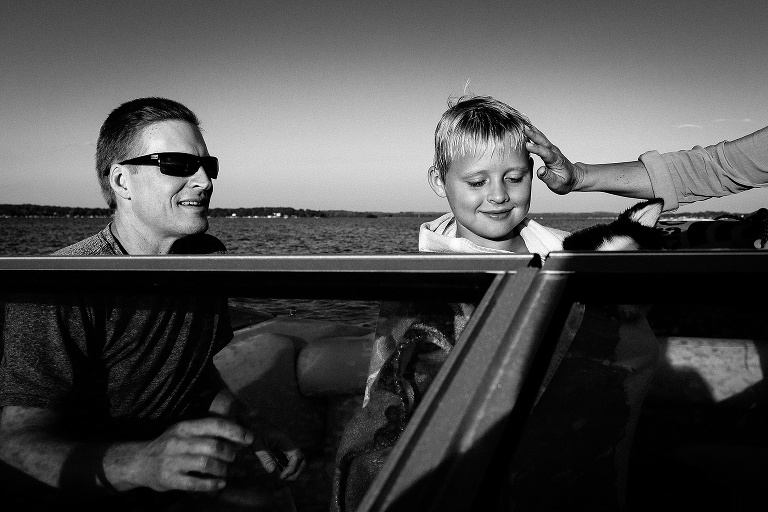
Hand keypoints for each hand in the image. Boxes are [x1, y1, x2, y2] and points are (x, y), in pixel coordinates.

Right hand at [127, 417, 253, 492]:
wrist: (139, 462)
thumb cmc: (169, 445)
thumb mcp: (183, 431)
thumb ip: (205, 431)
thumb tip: (237, 433)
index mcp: (185, 427)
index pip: (214, 424)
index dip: (234, 431)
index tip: (248, 437)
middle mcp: (178, 442)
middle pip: (213, 446)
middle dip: (229, 453)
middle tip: (234, 457)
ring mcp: (173, 461)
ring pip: (206, 464)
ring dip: (222, 469)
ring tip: (226, 471)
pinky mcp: (170, 479)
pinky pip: (196, 483)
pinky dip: (212, 484)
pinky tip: (220, 483)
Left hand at [244, 412, 305, 481]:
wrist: (247, 419)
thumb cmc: (252, 429)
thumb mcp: (256, 443)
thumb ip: (265, 456)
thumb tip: (272, 472)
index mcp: (285, 440)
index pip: (298, 456)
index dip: (292, 468)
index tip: (280, 477)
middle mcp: (287, 444)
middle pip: (300, 461)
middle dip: (294, 474)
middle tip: (281, 484)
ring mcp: (283, 448)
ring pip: (294, 464)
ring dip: (289, 475)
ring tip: (277, 485)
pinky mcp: (277, 452)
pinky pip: (285, 464)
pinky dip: (282, 472)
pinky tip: (274, 480)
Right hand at [525, 125, 582, 194]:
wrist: (574, 177)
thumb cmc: (565, 181)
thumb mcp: (557, 184)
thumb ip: (548, 177)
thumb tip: (540, 171)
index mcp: (556, 161)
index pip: (545, 153)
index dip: (536, 149)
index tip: (527, 145)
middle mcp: (554, 152)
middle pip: (543, 142)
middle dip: (534, 135)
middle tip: (524, 128)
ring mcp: (552, 149)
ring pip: (542, 138)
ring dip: (533, 131)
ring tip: (523, 125)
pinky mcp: (549, 149)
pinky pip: (541, 139)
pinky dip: (534, 133)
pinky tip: (528, 128)